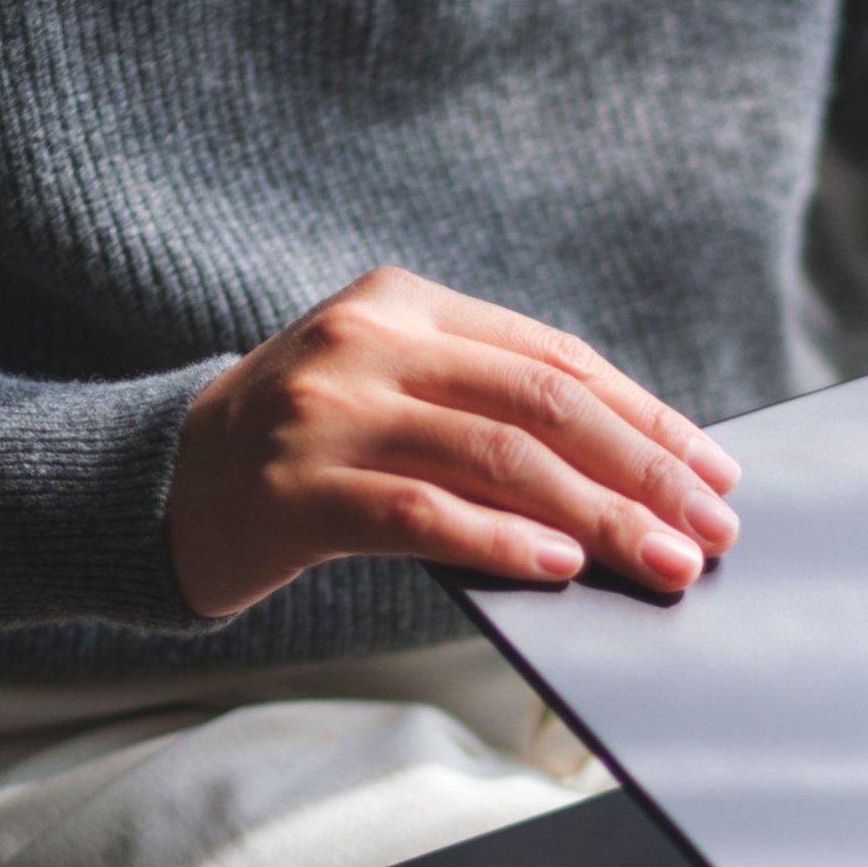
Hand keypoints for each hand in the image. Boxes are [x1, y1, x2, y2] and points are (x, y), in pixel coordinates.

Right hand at [168, 266, 740, 617]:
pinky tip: (560, 565)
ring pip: (497, 458)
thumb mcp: (389, 393)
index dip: (648, 416)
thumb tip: (632, 479)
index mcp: (404, 302)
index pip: (555, 358)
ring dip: (598, 517)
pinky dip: (502, 539)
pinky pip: (422, 513)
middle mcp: (368, 341)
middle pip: (542, 404)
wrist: (152, 486)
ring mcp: (327, 412)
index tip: (715, 470)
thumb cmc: (301, 453)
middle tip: (710, 527)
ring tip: (662, 561)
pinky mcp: (294, 489)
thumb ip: (483, 409)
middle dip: (644, 471)